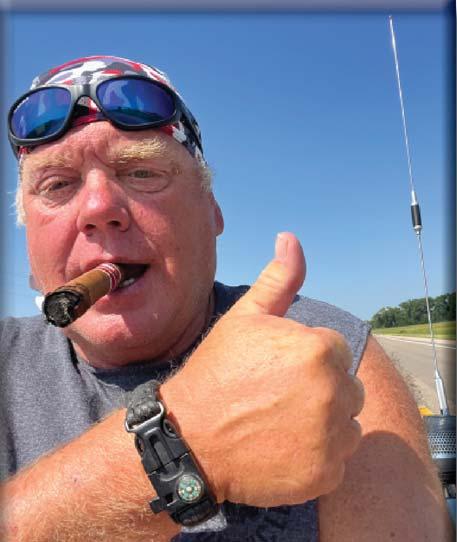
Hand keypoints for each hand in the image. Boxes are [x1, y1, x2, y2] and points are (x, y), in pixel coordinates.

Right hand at [160, 232, 363, 506]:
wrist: (190, 438)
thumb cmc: (217, 372)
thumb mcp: (245, 317)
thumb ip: (278, 278)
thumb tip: (290, 237)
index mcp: (320, 349)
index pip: (336, 350)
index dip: (305, 358)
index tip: (274, 370)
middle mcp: (334, 393)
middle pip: (346, 385)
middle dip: (319, 387)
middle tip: (275, 396)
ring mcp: (332, 438)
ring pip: (347, 421)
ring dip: (324, 421)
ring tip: (280, 421)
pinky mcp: (327, 474)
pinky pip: (339, 457)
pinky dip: (319, 455)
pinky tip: (283, 448)